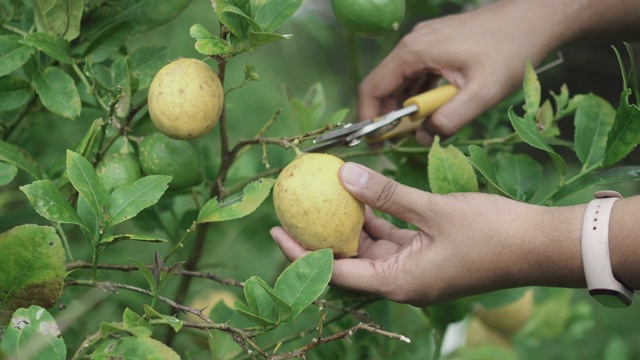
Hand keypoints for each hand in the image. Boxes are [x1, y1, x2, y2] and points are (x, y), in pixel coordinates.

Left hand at [271, 162, 585, 305]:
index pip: (336, 271)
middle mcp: (403, 281)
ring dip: (350, 225)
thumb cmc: (492, 233)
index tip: (277, 230)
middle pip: (349, 261)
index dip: (303, 253)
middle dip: (321, 237)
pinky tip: (364, 196)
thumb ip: (388, 195)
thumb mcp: (434, 210)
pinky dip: (377, 220)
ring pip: (371, 248)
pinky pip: (392, 239)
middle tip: (296, 210)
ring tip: (325, 199)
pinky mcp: (429, 256)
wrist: (539, 245)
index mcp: (399, 281)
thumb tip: (345, 174)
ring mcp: (416, 270)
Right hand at [358, 0, 569, 143]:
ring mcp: (425, 43)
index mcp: (414, 51)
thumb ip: (449, 119)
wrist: (535, 18)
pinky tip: (434, 109)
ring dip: (406, 106)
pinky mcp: (437, 46)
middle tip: (399, 142)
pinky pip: (418, 74)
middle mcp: (413, 44)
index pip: (373, 87)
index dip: (369, 117)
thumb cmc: (511, 50)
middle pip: (384, 85)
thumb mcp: (481, 93)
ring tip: (419, 129)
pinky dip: (420, 94)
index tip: (375, 142)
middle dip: (388, 115)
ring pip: (401, 81)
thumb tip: (424, 136)